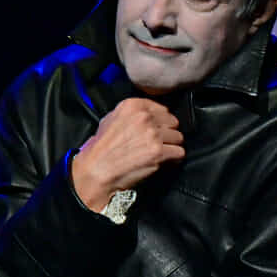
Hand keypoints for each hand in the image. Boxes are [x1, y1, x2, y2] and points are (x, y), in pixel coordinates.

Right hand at [71, 97, 184, 211]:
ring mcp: (153, 134)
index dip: (162, 122)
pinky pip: (179, 152)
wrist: (97, 170)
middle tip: (158, 144)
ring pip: (178, 137)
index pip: (163, 109)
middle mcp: (144, 117)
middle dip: (167, 134)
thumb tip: (148, 116)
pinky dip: (174, 159)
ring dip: (171, 147)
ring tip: (159, 154)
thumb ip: (131, 114)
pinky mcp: (159, 152)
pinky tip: (164, 162)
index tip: (159, 130)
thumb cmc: (100, 149)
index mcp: (132, 106)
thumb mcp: (110, 120)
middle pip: (173, 123)